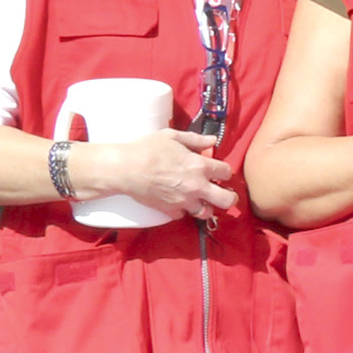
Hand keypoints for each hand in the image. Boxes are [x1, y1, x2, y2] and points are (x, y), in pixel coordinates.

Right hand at [82, 129, 239, 215]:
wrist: (124, 169)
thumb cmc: (146, 149)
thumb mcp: (172, 137)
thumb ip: (195, 139)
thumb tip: (212, 141)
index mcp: (199, 166)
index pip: (227, 172)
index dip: (224, 172)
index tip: (219, 172)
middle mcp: (196, 186)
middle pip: (227, 200)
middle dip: (229, 197)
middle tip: (224, 194)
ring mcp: (184, 201)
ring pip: (207, 212)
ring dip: (206, 206)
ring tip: (202, 200)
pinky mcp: (170, 210)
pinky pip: (183, 215)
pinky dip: (183, 210)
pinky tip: (179, 202)